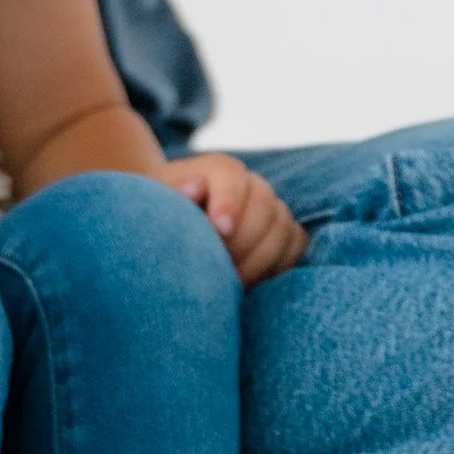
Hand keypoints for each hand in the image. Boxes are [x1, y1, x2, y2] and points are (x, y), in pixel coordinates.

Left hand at [160, 153, 305, 284]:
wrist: (176, 232)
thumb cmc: (162, 218)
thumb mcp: (156, 206)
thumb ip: (171, 196)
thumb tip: (193, 189)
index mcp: (216, 170)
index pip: (230, 174)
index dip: (230, 200)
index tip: (220, 230)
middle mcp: (250, 184)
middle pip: (263, 202)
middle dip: (243, 240)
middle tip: (221, 270)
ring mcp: (271, 209)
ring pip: (284, 226)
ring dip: (260, 259)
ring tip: (232, 283)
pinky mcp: (285, 234)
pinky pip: (297, 244)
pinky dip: (280, 264)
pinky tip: (255, 282)